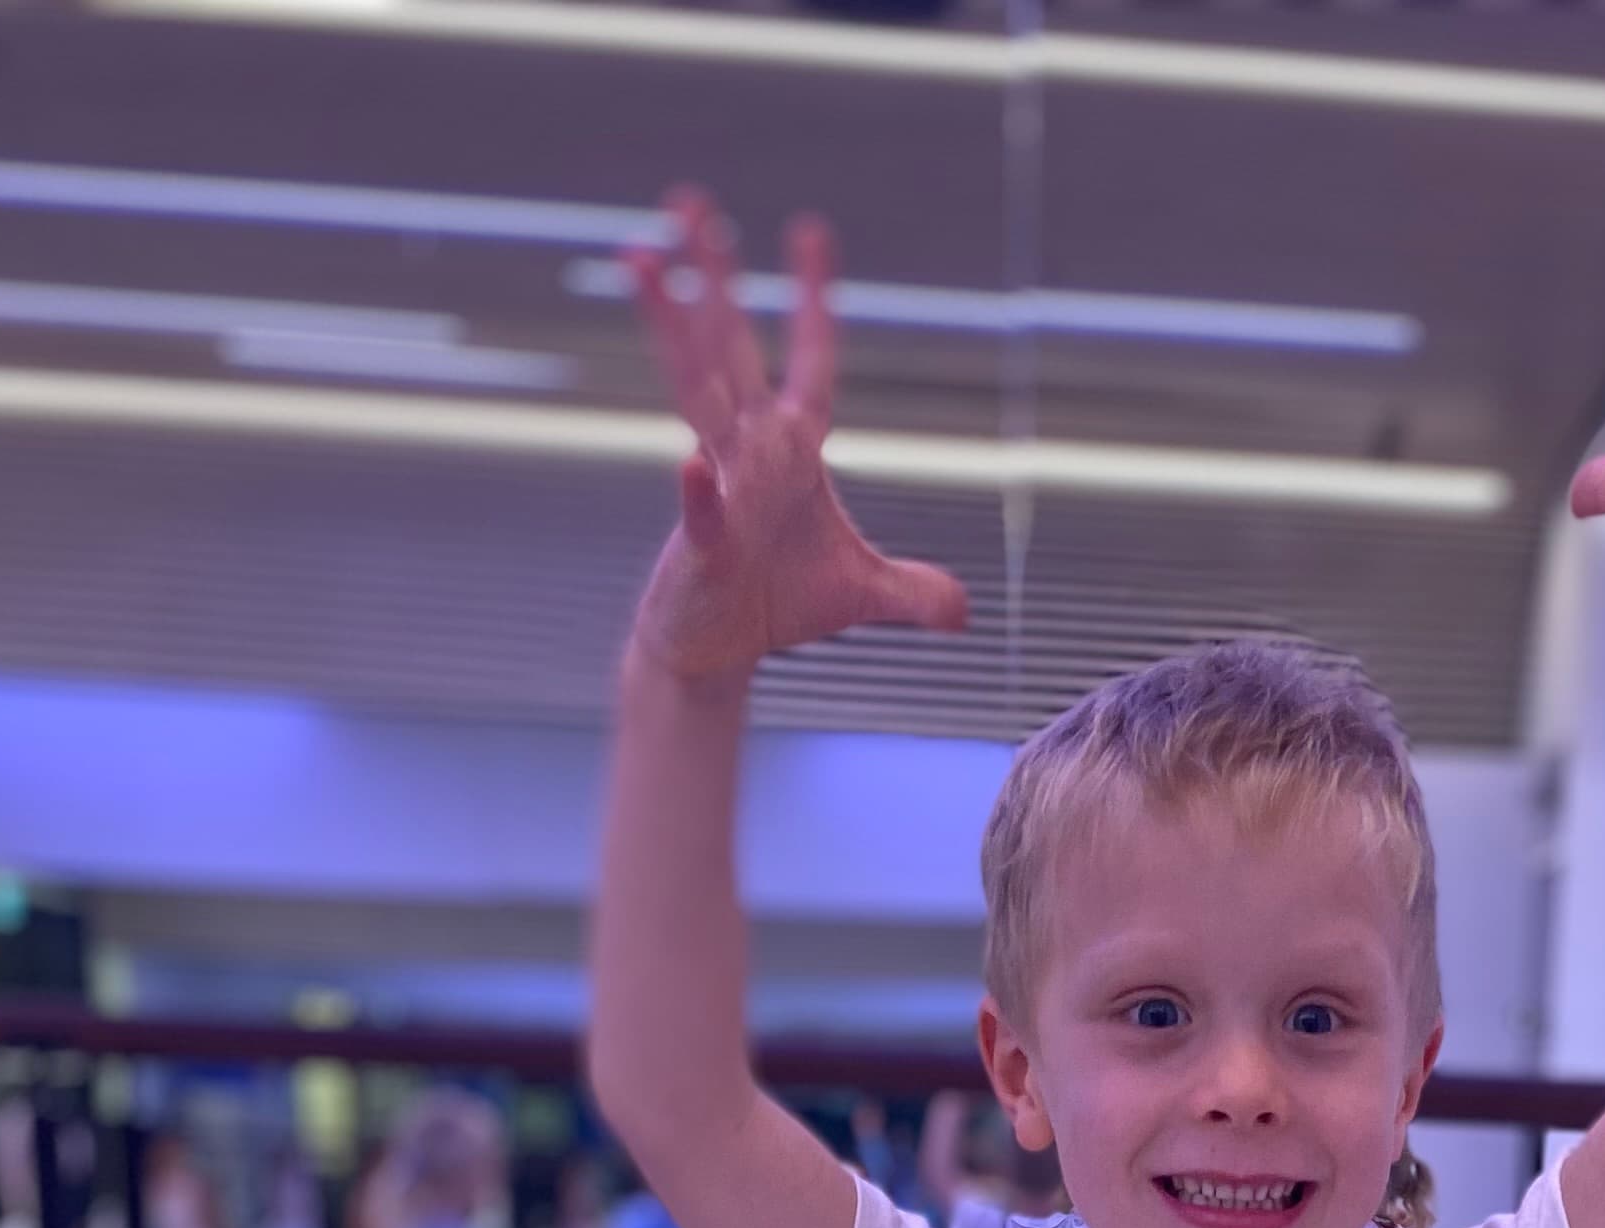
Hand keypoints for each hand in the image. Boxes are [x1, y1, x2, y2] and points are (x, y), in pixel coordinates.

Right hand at [629, 195, 971, 681]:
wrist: (716, 650)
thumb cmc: (780, 605)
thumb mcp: (863, 596)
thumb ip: (915, 592)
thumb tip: (962, 612)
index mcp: (793, 448)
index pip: (811, 360)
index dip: (814, 299)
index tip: (809, 229)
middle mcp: (750, 450)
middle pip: (730, 346)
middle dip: (714, 275)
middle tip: (688, 200)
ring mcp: (719, 489)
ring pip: (695, 396)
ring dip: (672, 329)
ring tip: (641, 261)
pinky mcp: (703, 545)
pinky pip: (702, 512)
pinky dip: (699, 495)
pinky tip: (690, 467)